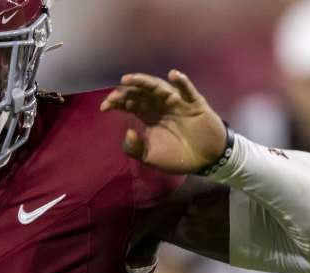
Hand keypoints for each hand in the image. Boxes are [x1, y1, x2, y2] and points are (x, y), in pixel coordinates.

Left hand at [100, 70, 227, 174]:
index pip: (130, 102)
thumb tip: (128, 132)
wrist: (205, 160)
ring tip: (130, 79)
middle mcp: (160, 105)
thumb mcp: (151, 157)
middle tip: (115, 95)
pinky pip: (187, 90)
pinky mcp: (194, 103)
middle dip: (126, 92)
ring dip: (144, 82)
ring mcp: (177, 102)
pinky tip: (173, 75)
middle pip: (141, 92)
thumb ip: (135, 148)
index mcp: (148, 115)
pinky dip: (181, 82)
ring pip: (159, 87)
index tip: (104, 106)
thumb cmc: (178, 156)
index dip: (117, 102)